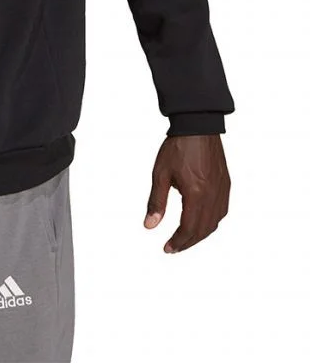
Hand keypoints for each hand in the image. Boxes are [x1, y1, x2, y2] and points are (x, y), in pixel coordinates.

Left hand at [143, 135, 230, 252]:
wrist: (198, 126)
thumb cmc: (178, 147)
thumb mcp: (160, 174)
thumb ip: (156, 202)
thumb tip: (149, 226)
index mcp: (196, 195)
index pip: (189, 229)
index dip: (178, 242)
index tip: (167, 249)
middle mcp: (213, 196)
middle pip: (203, 230)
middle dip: (188, 242)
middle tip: (173, 247)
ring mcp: (222, 191)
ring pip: (214, 223)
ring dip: (200, 234)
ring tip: (185, 238)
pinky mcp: (226, 184)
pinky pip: (221, 211)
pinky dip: (211, 222)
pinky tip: (201, 221)